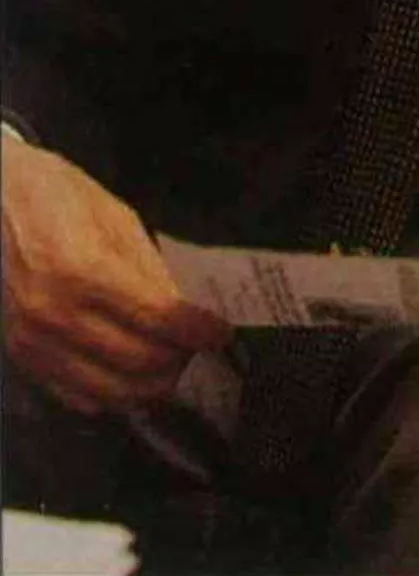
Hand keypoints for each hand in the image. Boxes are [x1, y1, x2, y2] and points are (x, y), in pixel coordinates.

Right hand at [3, 137, 230, 413]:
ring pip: (111, 392)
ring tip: (172, 361)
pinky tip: (132, 374)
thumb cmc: (57, 197)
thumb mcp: (116, 218)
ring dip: (152, 384)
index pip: (158, 318)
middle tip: (198, 345)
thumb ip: (149, 269)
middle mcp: (54, 314)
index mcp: (82, 269)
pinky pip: (78, 397)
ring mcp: (34, 342)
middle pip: (139, 362)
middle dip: (181, 358)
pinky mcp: (22, 357)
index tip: (221, 332)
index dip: (198, 330)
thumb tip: (183, 312)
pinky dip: (114, 394)